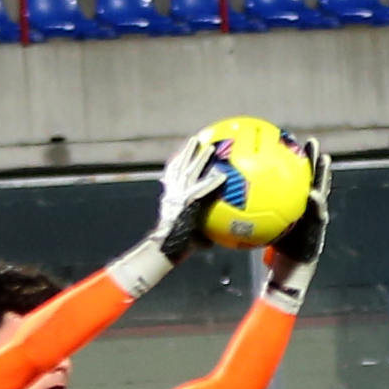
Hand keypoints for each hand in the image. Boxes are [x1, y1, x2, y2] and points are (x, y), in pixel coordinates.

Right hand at [149, 132, 228, 264]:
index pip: (171, 175)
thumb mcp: (189, 233)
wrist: (166, 249)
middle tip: (196, 139)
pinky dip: (212, 184)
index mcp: (170, 198)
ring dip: (200, 159)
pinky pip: (201, 191)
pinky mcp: (185, 204)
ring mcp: (178, 197)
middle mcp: (172, 194)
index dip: (177, 161)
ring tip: (210, 147)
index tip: (182, 151)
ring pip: (190, 173)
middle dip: (188, 152)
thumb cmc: (177, 247)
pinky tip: (223, 177)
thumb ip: (200, 230)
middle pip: (181, 167)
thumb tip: (214, 239)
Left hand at [262, 138, 332, 311]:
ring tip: (324, 159)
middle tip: (311, 142)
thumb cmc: (271, 252)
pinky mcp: (319, 231)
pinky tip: (313, 195)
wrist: (286, 273)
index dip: (294, 160)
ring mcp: (316, 218)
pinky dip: (317, 204)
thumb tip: (226, 200)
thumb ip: (249, 213)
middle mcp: (307, 208)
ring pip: (322, 192)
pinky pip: (318, 215)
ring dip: (324, 176)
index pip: (294, 178)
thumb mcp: (258, 229)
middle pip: (311, 179)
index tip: (288, 141)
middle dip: (313, 160)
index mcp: (295, 204)